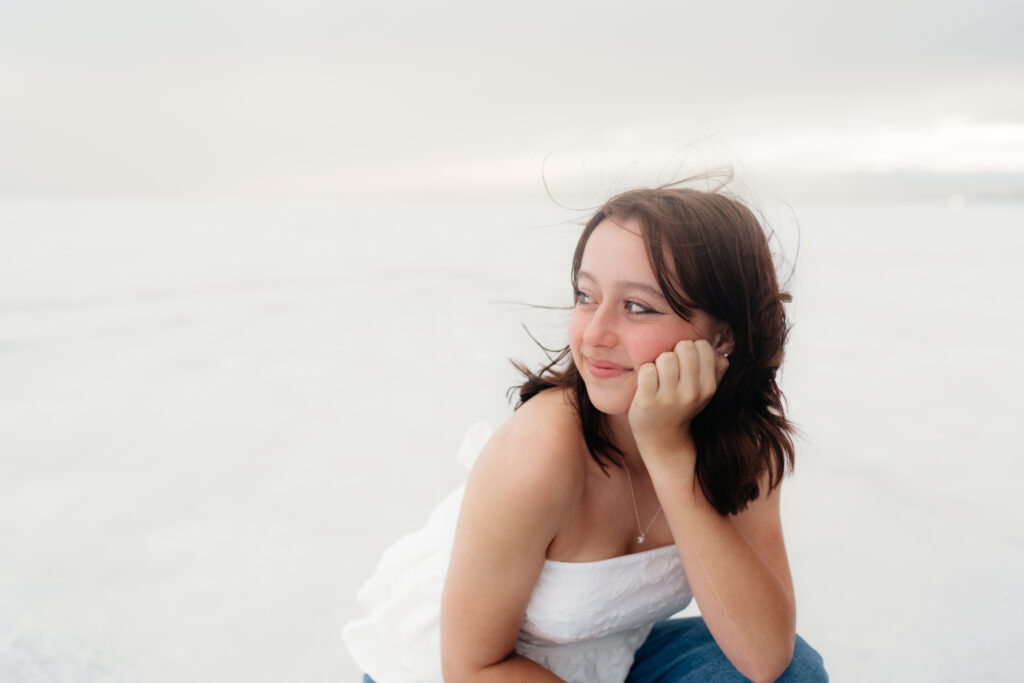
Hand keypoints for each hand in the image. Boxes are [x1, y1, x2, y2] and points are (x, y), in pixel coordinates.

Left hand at [627, 339, 728, 455]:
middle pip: (684, 347)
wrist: (662, 439)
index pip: (702, 346)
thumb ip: (717, 371)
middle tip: (670, 369)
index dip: (691, 349)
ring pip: (665, 357)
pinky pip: (647, 370)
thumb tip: (719, 352)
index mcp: (708, 387)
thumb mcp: (705, 393)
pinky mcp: (647, 401)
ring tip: (659, 377)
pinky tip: (648, 384)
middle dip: (675, 352)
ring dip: (659, 363)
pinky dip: (645, 372)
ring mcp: (669, 398)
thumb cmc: (682, 407)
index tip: (685, 362)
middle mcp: (691, 392)